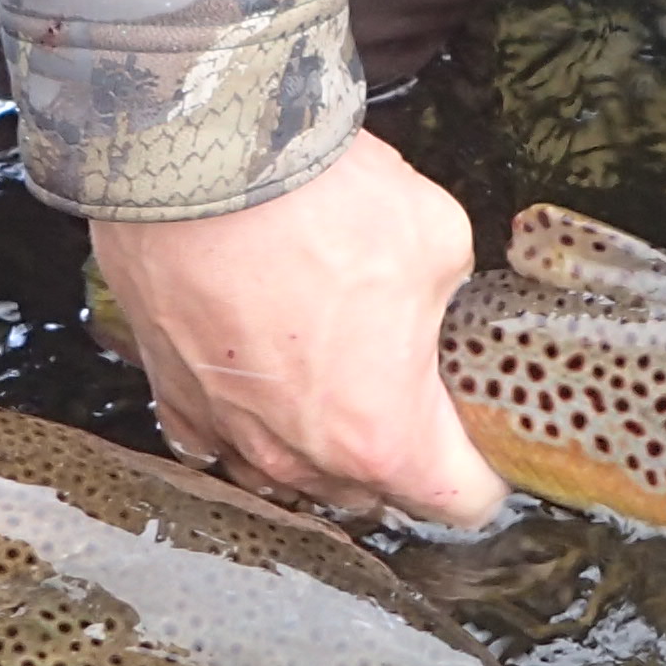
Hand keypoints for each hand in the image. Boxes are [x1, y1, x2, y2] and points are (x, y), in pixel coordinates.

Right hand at [86, 132, 505, 526]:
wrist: (200, 164)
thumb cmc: (313, 204)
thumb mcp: (440, 239)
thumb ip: (451, 298)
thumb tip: (440, 299)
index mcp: (383, 435)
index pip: (462, 501)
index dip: (487, 467)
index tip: (484, 434)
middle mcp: (302, 455)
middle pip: (376, 493)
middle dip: (403, 452)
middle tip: (414, 388)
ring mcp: (232, 433)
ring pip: (298, 475)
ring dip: (324, 442)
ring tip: (336, 378)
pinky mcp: (178, 398)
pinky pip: (225, 441)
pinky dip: (252, 422)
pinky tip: (266, 381)